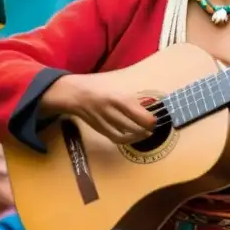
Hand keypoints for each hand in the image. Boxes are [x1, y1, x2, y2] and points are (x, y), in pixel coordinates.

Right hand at [40, 73, 157, 144]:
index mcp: (115, 98)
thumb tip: (147, 110)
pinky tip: (133, 138)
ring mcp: (103, 122)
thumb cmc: (97, 88)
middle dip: (145, 129)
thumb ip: (129, 101)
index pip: (135, 112)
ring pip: (124, 135)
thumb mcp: (114, 90)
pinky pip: (115, 138)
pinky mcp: (99, 129)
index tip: (155, 120)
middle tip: (153, 128)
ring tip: (146, 134)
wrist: (74, 95)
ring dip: (137, 137)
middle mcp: (109, 111)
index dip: (148, 119)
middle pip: (131, 126)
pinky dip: (126, 140)